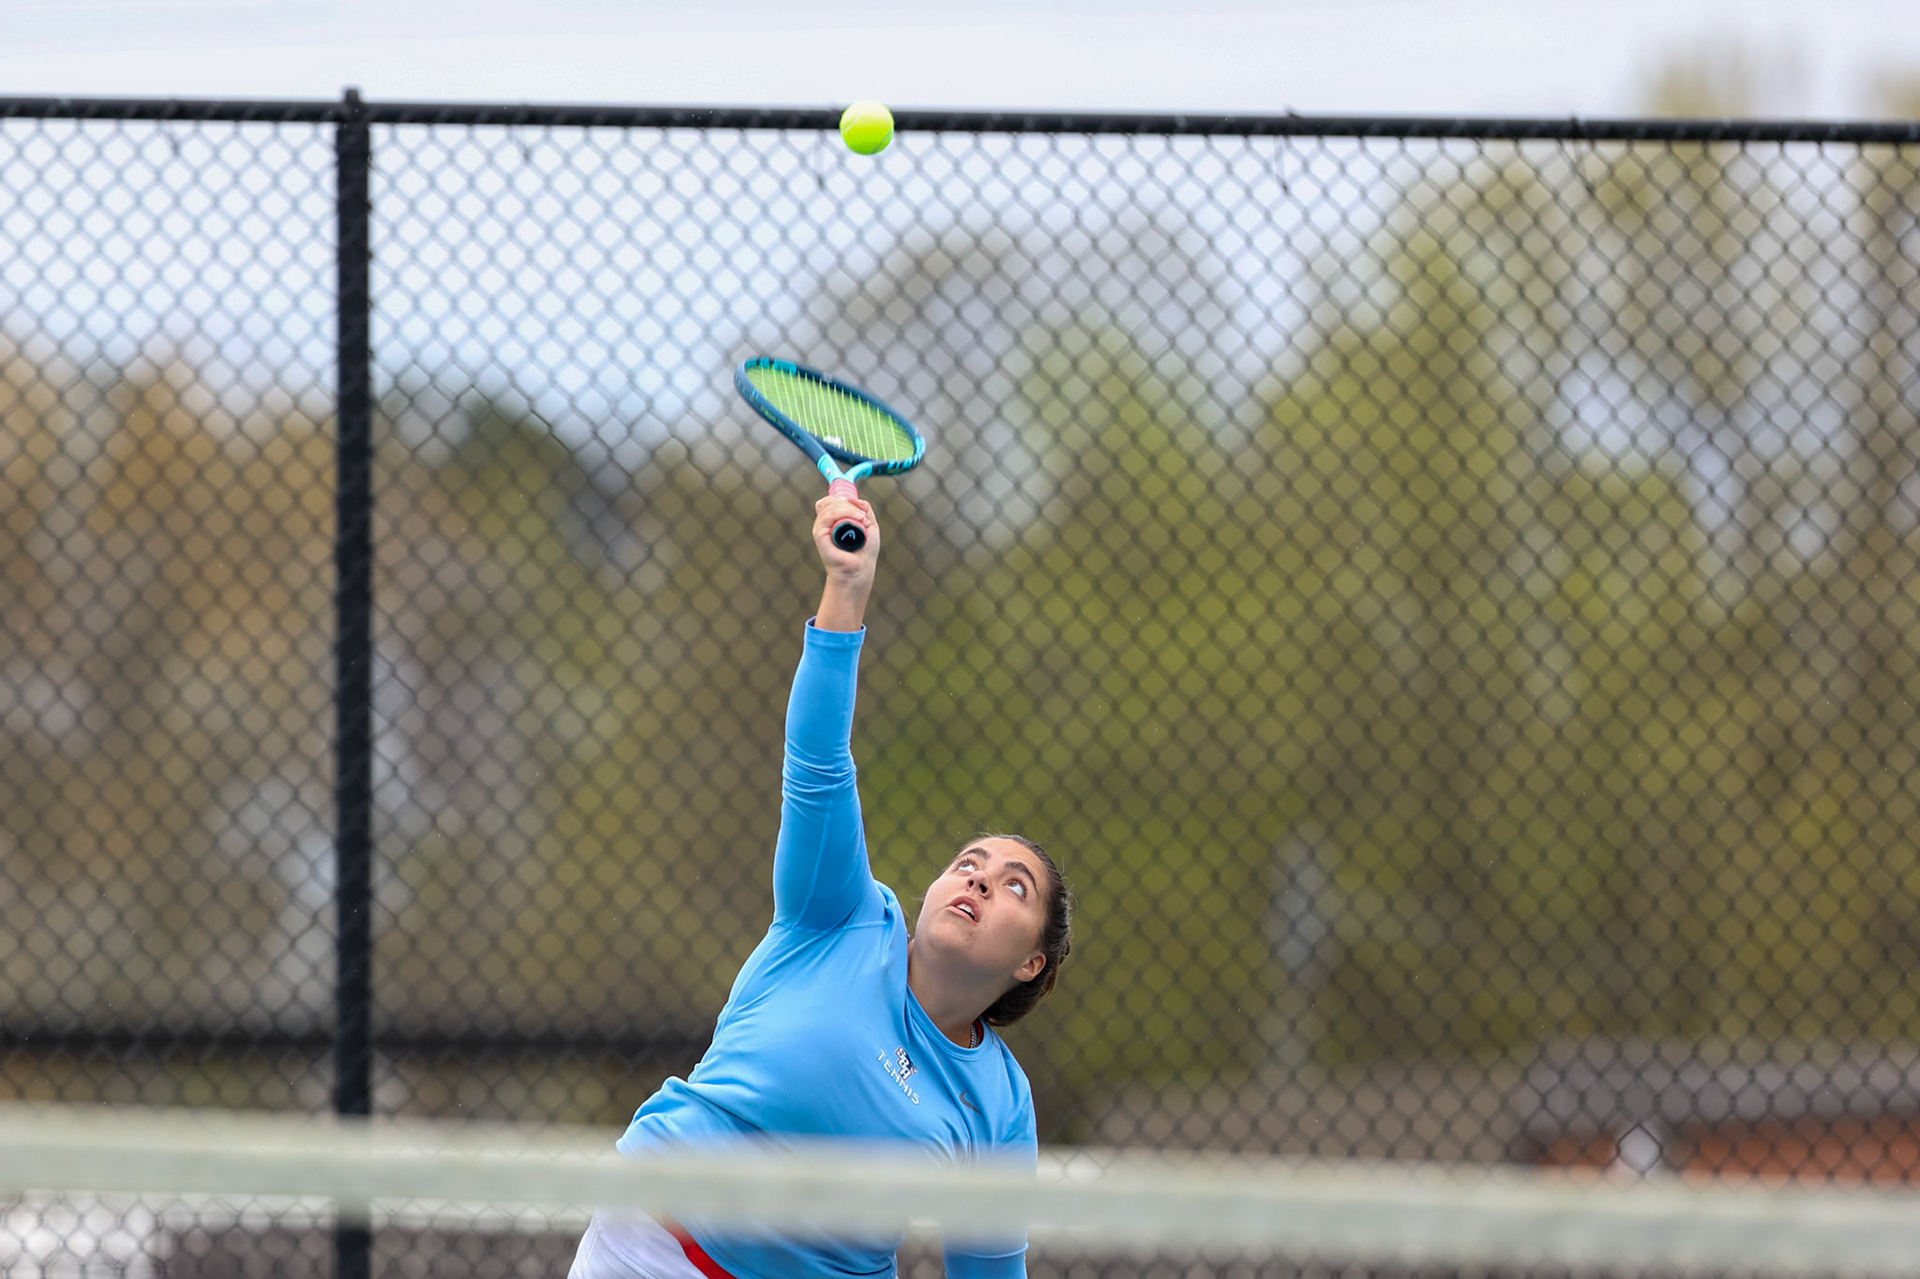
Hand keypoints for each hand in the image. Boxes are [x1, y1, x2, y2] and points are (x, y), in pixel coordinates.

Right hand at [812, 494, 876, 631]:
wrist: (861, 569)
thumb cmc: (864, 552)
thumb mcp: (870, 525)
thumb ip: (865, 509)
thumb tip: (852, 498)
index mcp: (834, 521)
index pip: (832, 500)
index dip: (845, 500)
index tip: (860, 510)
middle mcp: (825, 524)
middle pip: (832, 501)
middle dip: (850, 504)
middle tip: (864, 518)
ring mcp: (821, 528)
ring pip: (831, 506)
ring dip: (850, 509)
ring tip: (863, 520)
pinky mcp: (819, 534)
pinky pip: (827, 516)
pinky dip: (843, 513)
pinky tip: (857, 519)